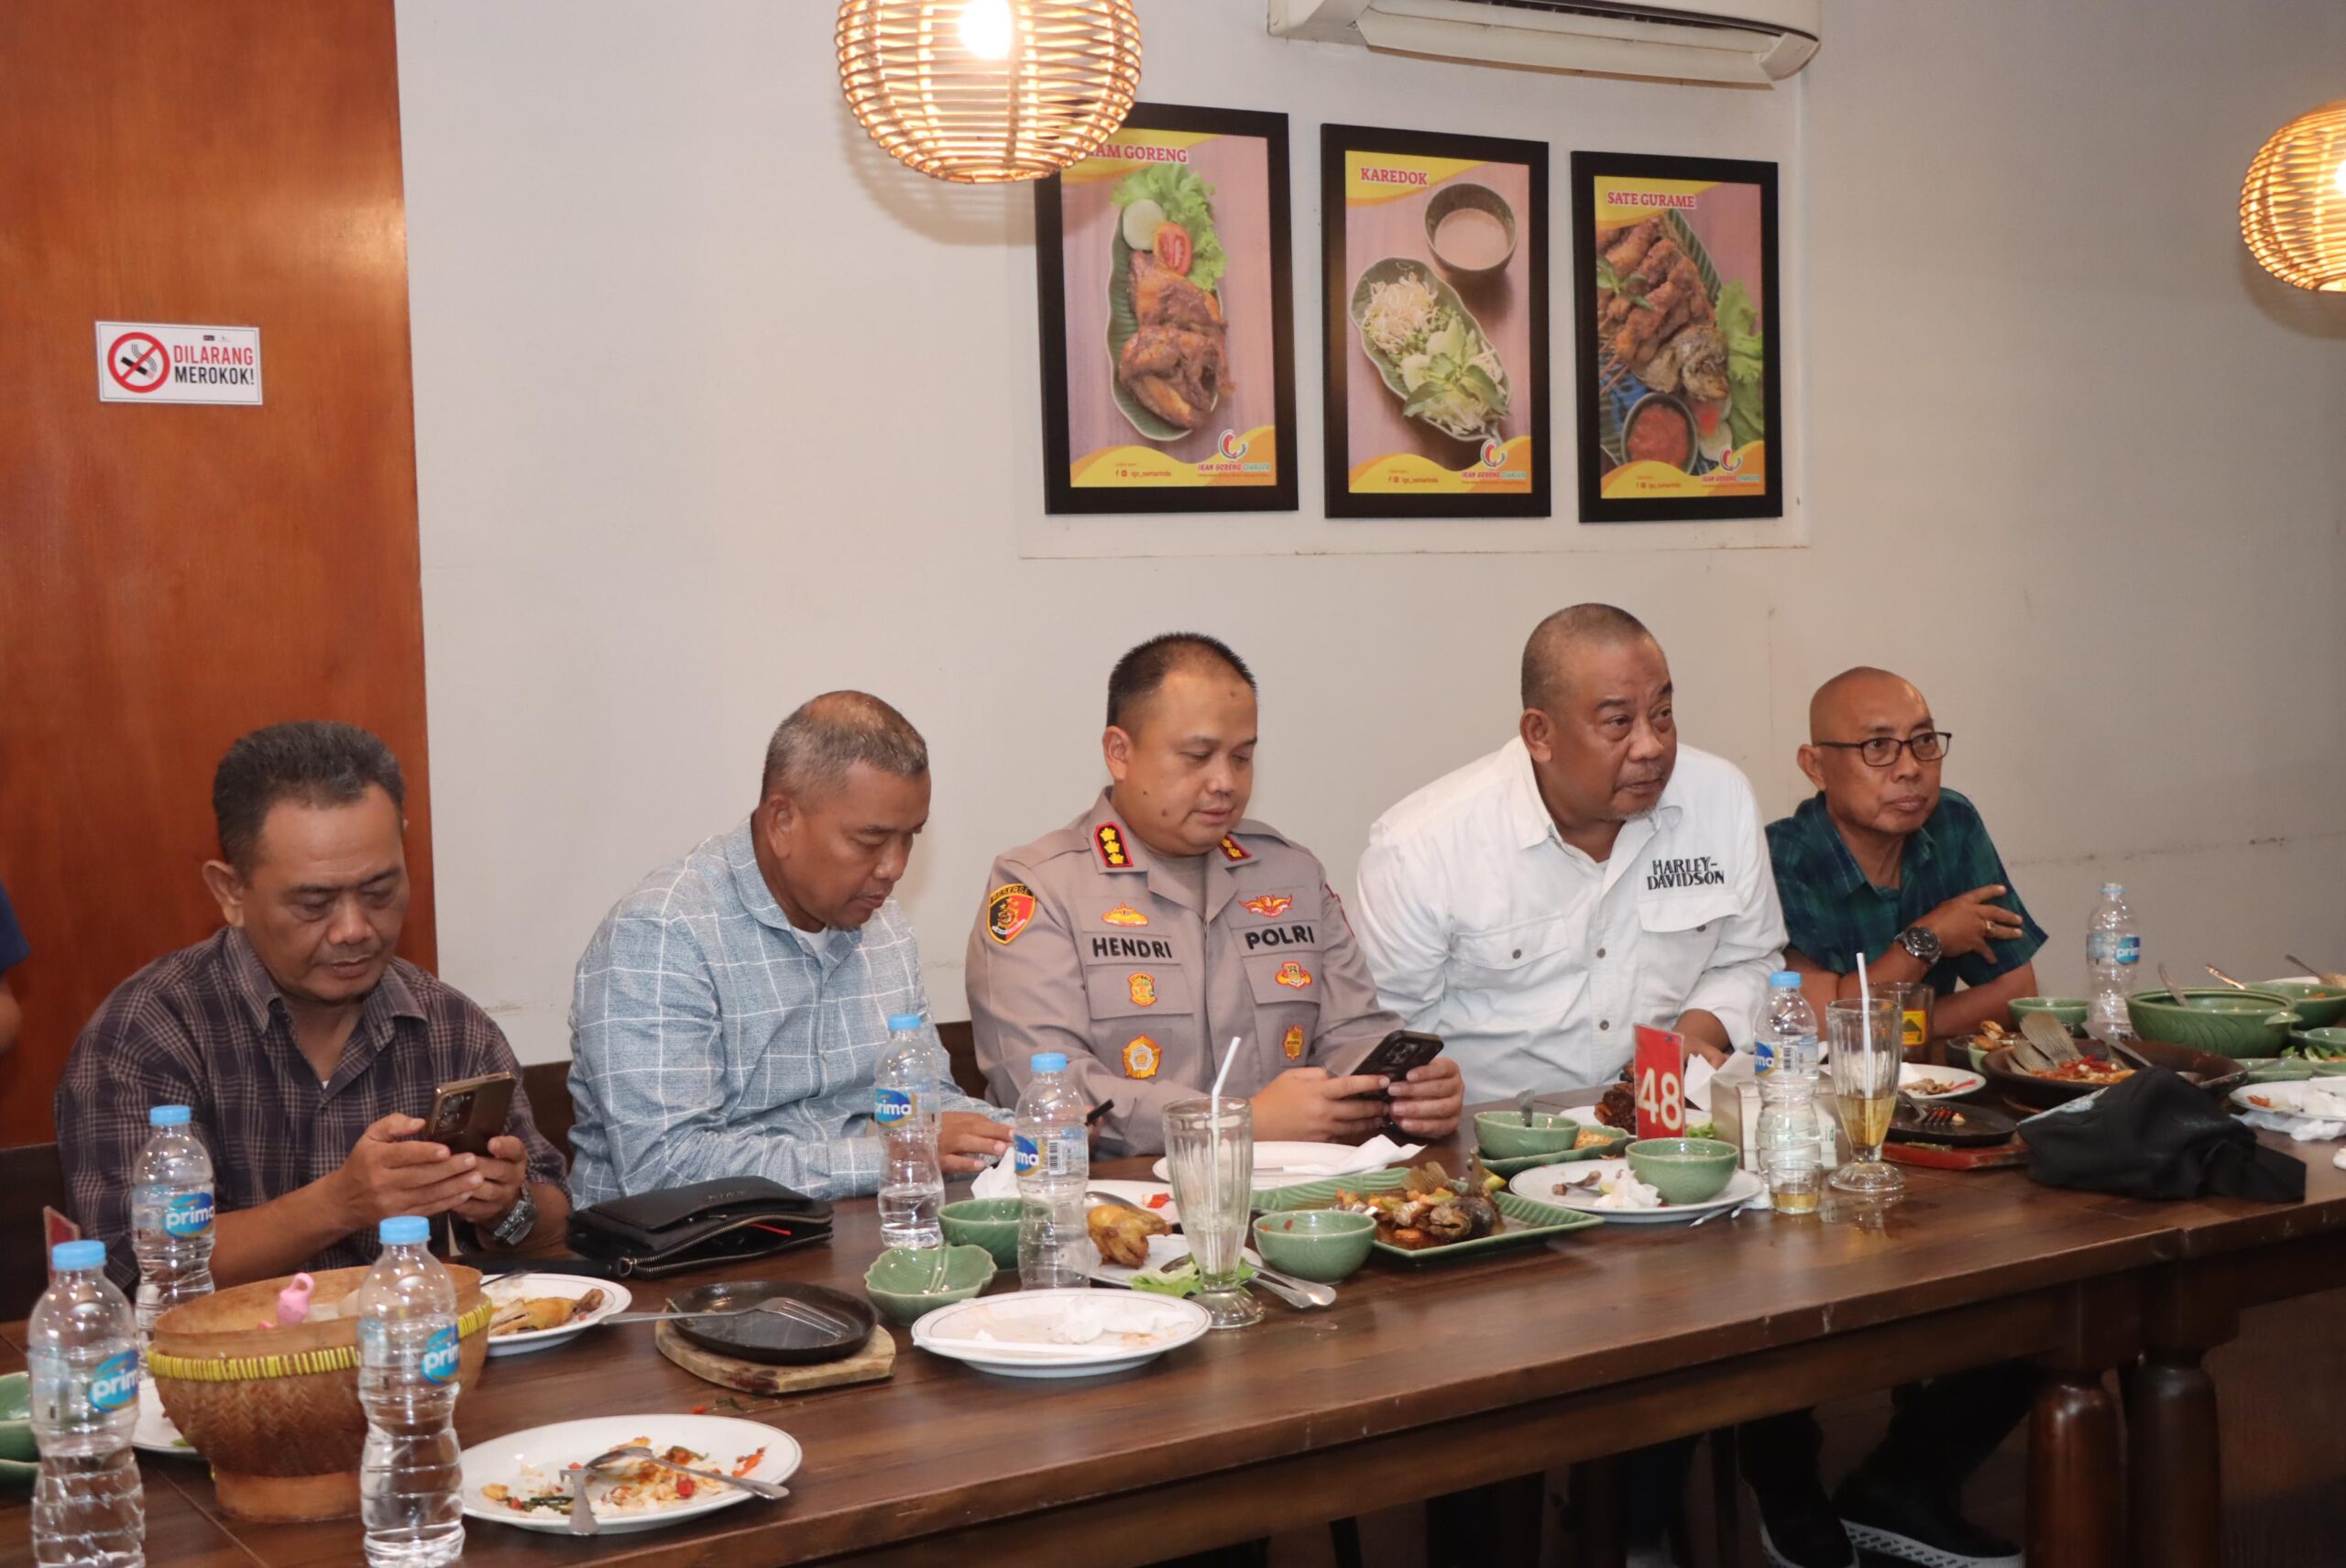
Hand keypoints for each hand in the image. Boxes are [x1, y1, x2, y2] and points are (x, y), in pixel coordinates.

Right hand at [332, 1114, 483, 1228]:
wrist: (343, 1201)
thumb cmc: (362, 1162)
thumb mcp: (370, 1137)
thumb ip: (393, 1124)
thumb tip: (420, 1122)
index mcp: (376, 1159)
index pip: (403, 1155)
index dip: (426, 1153)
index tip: (447, 1150)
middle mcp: (383, 1183)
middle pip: (420, 1176)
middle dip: (449, 1169)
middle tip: (473, 1161)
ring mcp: (391, 1204)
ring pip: (427, 1195)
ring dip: (455, 1187)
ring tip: (477, 1178)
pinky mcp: (399, 1219)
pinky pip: (427, 1210)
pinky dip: (448, 1203)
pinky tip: (465, 1194)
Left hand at [452, 1135, 528, 1225]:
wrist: (504, 1199)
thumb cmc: (492, 1165)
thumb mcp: (497, 1152)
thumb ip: (483, 1141)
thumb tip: (453, 1124)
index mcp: (517, 1157)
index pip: (515, 1149)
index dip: (504, 1146)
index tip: (491, 1143)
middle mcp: (514, 1177)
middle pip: (499, 1170)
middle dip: (480, 1165)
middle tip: (461, 1160)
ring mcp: (502, 1197)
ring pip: (486, 1191)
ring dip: (466, 1183)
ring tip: (449, 1176)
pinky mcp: (488, 1213)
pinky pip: (472, 1208)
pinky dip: (457, 1200)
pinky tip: (443, 1194)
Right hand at [939, 1112, 1012, 1174]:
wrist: (903, 1150)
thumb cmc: (933, 1138)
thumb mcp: (948, 1128)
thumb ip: (970, 1129)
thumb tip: (999, 1135)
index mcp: (953, 1120)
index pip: (976, 1120)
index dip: (996, 1125)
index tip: (1014, 1131)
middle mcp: (949, 1130)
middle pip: (972, 1128)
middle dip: (994, 1132)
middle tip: (1013, 1137)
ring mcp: (943, 1146)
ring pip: (964, 1142)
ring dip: (984, 1144)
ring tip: (1002, 1148)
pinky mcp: (937, 1162)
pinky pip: (953, 1162)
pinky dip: (967, 1163)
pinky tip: (982, 1165)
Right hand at [1250, 1067, 1391, 1142]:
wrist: (1258, 1125)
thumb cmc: (1274, 1097)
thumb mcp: (1292, 1076)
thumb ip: (1316, 1073)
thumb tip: (1334, 1077)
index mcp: (1318, 1092)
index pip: (1350, 1085)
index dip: (1369, 1082)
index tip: (1385, 1079)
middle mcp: (1324, 1111)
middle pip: (1358, 1109)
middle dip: (1376, 1106)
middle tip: (1388, 1103)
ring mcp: (1323, 1130)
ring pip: (1354, 1126)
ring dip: (1370, 1121)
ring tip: (1380, 1117)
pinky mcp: (1320, 1143)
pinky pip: (1342, 1138)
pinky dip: (1354, 1134)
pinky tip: (1362, 1131)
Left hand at [1383, 1055, 1463, 1136]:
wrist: (1426, 1102)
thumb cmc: (1418, 1082)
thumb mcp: (1414, 1073)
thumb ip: (1406, 1072)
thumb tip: (1390, 1075)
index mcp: (1450, 1069)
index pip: (1441, 1068)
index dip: (1425, 1072)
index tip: (1407, 1075)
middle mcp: (1457, 1086)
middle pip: (1439, 1088)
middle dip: (1414, 1090)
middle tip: (1393, 1091)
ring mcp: (1457, 1106)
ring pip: (1441, 1108)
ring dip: (1416, 1109)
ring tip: (1396, 1109)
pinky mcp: (1452, 1123)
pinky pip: (1438, 1126)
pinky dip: (1420, 1125)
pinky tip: (1405, 1123)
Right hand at [1922, 884, 2023, 960]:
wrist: (1928, 935)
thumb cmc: (1931, 920)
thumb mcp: (1944, 908)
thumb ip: (1955, 910)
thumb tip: (1960, 915)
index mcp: (1964, 902)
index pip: (1981, 894)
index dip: (1993, 891)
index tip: (2004, 890)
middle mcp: (1974, 913)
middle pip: (1995, 912)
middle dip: (2008, 916)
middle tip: (2019, 919)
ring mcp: (1976, 928)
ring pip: (1996, 930)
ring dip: (2008, 932)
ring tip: (2018, 934)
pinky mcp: (1975, 942)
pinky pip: (1985, 949)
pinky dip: (1990, 955)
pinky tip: (1994, 960)